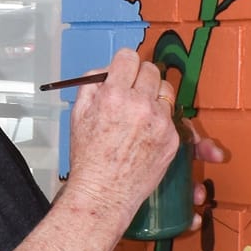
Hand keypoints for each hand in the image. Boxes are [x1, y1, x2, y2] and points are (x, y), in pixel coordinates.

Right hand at [64, 47, 180, 220]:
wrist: (104, 193)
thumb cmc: (88, 159)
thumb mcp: (77, 114)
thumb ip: (91, 85)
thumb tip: (105, 70)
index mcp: (114, 95)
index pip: (129, 57)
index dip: (124, 64)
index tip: (123, 71)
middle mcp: (140, 104)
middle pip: (151, 70)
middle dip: (140, 77)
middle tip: (132, 92)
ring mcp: (160, 122)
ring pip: (166, 90)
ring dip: (155, 96)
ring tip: (141, 112)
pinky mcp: (173, 138)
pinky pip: (172, 116)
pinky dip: (161, 120)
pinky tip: (146, 133)